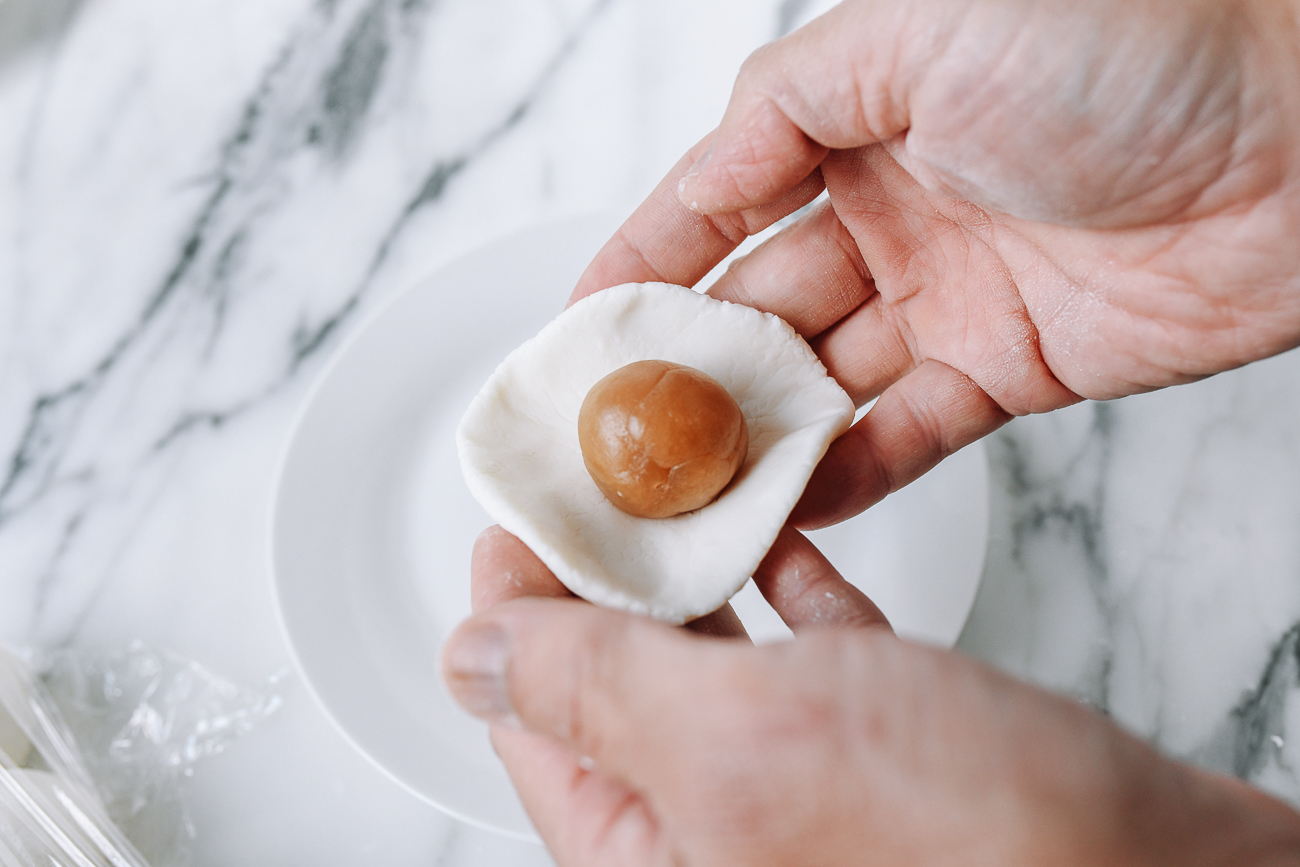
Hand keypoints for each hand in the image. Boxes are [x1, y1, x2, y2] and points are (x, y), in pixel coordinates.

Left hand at [443, 526, 1299, 865]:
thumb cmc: (968, 841)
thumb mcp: (738, 744)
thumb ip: (593, 694)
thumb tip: (468, 655)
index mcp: (651, 850)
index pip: (537, 716)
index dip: (514, 603)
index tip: (519, 505)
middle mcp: (717, 825)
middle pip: (622, 680)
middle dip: (605, 573)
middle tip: (604, 471)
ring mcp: (804, 784)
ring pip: (717, 658)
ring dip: (699, 568)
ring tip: (681, 478)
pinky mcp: (887, 746)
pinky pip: (808, 650)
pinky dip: (792, 583)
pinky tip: (785, 525)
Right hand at [572, 0, 1299, 528]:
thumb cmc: (1123, 43)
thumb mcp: (914, 30)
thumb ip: (786, 104)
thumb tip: (701, 175)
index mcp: (860, 120)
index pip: (720, 204)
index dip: (645, 263)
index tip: (581, 327)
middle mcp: (896, 209)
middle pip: (762, 306)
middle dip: (689, 367)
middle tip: (621, 432)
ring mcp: (951, 295)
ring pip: (824, 380)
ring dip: (757, 433)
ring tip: (689, 486)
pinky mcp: (1013, 368)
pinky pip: (909, 430)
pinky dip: (851, 468)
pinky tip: (792, 501)